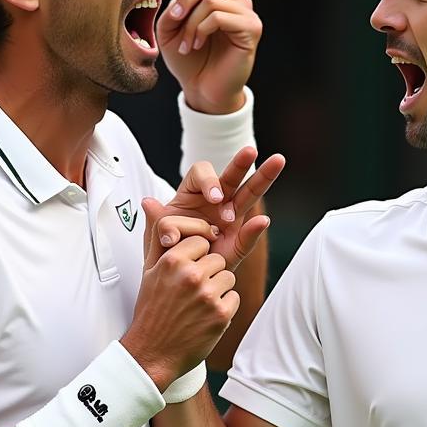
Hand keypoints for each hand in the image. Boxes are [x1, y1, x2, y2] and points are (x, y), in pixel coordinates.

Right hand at [121, 220, 237, 391]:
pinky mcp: (222, 314)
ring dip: (218, 291)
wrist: (152, 353)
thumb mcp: (149, 270)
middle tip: (190, 294)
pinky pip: (234, 298)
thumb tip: (150, 201)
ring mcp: (208, 295)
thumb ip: (157, 235)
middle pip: (218, 260)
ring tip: (196, 306)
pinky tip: (204, 319)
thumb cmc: (152, 309)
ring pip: (228, 278)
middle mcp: (191, 275)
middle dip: (209, 274)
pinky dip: (224, 309)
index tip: (185, 272)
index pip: (202, 241)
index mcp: (173, 260)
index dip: (197, 257)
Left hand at [143, 147, 285, 271]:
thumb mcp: (156, 236)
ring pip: (249, 195)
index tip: (215, 198)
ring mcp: (231, 219)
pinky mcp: (238, 241)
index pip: (201, 173)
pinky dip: (255, 229)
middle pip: (231, 177)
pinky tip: (262, 221)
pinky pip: (248, 234)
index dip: (209, 181)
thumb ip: (157, 221)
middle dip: (242, 163)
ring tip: (277, 160)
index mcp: (193, 194)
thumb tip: (149, 204)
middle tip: (251, 150)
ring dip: (263, 177)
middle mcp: (216, 202)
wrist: (176, 276)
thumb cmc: (166, 250)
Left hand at [156, 0, 260, 114]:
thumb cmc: (189, 60)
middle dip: (184, 2)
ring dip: (192, 23)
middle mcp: (239, 3)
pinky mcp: (251, 30)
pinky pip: (220, 16)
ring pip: (211, 1)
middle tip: (174, 23)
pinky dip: (202, 29)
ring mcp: (248, 16)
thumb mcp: (170, 29)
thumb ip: (173, 8)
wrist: (203, 89)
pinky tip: (197, 44)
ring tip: (188, 44)